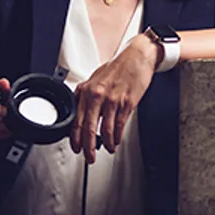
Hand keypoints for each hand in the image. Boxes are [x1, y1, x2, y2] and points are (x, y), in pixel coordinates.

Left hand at [71, 34, 155, 162]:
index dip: (76, 137)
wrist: (138, 57)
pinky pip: (120, 125)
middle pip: (90, 128)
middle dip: (88, 147)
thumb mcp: (96, 78)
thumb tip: (80, 110)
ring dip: (107, 144)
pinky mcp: (128, 103)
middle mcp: (98, 96)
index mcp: (88, 90)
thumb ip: (86, 94)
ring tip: (107, 149)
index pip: (78, 119)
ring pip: (107, 130)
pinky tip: (117, 141)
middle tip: (89, 157)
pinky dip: (118, 137)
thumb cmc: (118, 67)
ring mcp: (114, 100)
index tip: (76, 147)